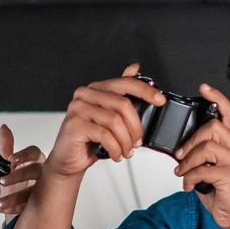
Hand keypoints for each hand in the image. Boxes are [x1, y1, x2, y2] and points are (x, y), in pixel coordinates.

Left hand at [0, 123, 44, 216]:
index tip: (11, 160)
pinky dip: (16, 207)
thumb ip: (6, 148)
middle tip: (2, 181)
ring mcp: (42, 190)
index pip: (34, 153)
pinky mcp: (39, 205)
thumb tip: (4, 128)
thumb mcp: (8, 167)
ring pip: (33, 190)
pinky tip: (4, 207)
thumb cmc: (16, 185)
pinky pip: (30, 205)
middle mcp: (41, 174)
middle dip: (18, 176)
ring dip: (15, 196)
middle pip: (34, 171)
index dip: (23, 155)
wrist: (17, 208)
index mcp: (35, 161)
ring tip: (0, 201)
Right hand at [42, 62, 164, 177]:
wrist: (69, 160)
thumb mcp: (111, 118)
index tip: (160, 100)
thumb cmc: (90, 139)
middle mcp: (85, 95)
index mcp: (96, 89)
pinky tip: (116, 154)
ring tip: (126, 151)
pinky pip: (104, 135)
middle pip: (122, 104)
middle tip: (137, 142)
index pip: (125, 83)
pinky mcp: (74, 125)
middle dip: (135, 127)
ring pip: (114, 121)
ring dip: (125, 141)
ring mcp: (78, 108)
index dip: (145, 90)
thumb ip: (122, 96)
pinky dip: (115, 148)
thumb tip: (134, 68)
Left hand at [173, 84, 229, 228]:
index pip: (227, 114)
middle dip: (191, 140)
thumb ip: (199, 155)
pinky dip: (190, 178)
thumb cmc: (221, 194)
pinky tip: (190, 186)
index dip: (216, 98)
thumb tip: (178, 148)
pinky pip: (203, 169)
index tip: (203, 88)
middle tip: (181, 156)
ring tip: (183, 173)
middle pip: (213, 127)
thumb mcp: (207, 170)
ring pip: (206, 147)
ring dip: (188, 161)